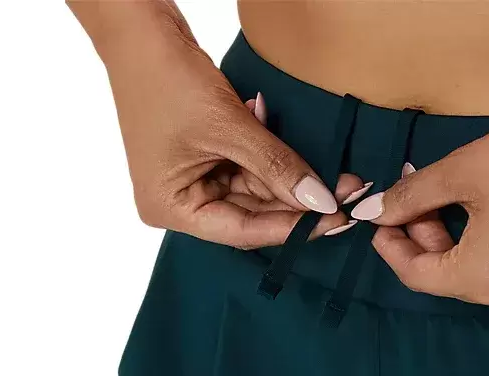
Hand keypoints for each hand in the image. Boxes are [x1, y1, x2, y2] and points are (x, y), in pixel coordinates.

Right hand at [104, 25, 364, 247]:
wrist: (141, 30)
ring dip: (294, 181)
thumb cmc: (167, 78)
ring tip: (340, 177)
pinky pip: (250, 170)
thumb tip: (321, 202)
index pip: (243, 232)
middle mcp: (180, 202)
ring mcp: (192, 181)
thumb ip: (277, 167)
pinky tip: (305, 156)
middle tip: (347, 196)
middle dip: (299, 203)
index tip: (334, 219)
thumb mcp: (230, 128)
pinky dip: (276, 161)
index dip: (291, 228)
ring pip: (257, 192)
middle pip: (252, 214)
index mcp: (171, 208)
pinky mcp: (205, 159)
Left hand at [350, 88, 488, 315]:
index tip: (386, 223)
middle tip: (429, 202)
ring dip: (480, 249)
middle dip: (437, 243)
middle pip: (461, 279)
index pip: (419, 277)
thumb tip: (372, 213)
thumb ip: (411, 198)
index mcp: (483, 279)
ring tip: (480, 208)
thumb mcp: (463, 170)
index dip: (394, 248)